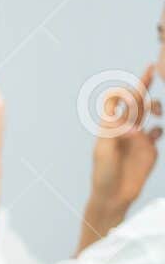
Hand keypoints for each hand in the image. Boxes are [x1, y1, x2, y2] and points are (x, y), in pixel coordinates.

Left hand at [88, 64, 160, 216]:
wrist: (114, 195)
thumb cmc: (103, 174)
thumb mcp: (104, 151)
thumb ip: (115, 132)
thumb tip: (130, 120)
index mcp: (110, 126)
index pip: (117, 101)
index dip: (124, 90)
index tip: (132, 89)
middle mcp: (125, 128)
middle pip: (135, 101)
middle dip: (143, 84)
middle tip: (152, 67)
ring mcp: (139, 138)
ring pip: (148, 112)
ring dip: (154, 106)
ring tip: (155, 112)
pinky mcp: (150, 149)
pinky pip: (158, 131)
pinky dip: (160, 127)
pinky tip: (156, 131)